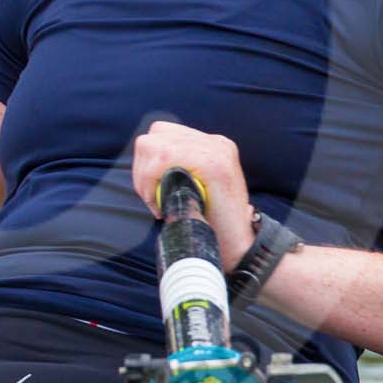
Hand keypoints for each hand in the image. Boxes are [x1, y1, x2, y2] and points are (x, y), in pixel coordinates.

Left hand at [130, 121, 255, 268]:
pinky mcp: (213, 163)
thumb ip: (179, 170)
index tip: (150, 191)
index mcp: (212, 146)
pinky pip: (164, 158)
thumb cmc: (212, 225)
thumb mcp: (195, 189)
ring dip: (145, 177)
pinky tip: (160, 205)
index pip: (163, 133)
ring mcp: (216, 150)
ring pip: (155, 145)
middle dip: (142, 168)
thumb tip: (144, 163)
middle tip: (151, 199)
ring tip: (157, 203)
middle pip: (155, 135)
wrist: (239, 249)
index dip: (148, 161)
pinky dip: (151, 181)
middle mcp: (216, 143)